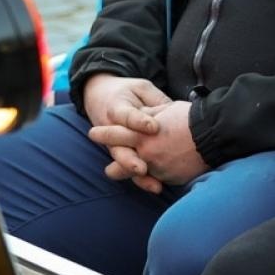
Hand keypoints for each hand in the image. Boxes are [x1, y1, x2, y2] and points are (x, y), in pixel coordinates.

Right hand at [83, 75, 171, 189]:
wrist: (100, 97)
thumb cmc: (127, 92)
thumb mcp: (141, 88)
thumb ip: (155, 100)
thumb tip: (175, 110)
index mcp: (116, 109)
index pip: (126, 116)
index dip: (139, 121)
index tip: (153, 127)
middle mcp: (112, 131)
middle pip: (118, 148)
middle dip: (129, 160)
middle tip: (142, 168)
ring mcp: (116, 146)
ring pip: (124, 163)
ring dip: (137, 175)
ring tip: (154, 185)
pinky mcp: (122, 154)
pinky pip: (129, 169)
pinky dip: (143, 179)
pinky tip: (158, 187)